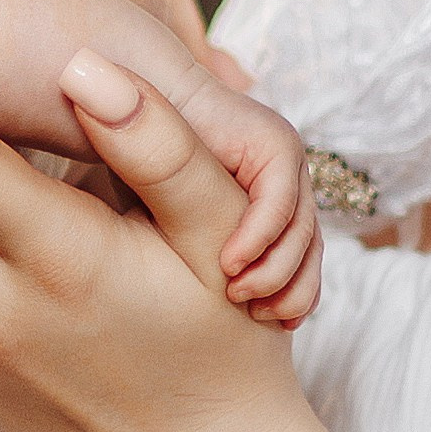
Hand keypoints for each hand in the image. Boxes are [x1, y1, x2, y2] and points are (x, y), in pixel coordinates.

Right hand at [144, 54, 319, 323]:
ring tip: (241, 297)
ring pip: (301, 229)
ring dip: (275, 270)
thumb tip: (211, 314)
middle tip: (266, 319)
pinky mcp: (273, 141)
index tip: (278, 325)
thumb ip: (196, 259)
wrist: (121, 106)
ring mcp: (283, 156)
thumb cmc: (131, 167)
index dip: (295, 292)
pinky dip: (258, 237)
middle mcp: (284, 174)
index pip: (300, 254)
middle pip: (309, 245)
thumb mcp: (168, 228)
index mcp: (268, 196)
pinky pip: (278, 202)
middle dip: (293, 289)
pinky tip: (231, 264)